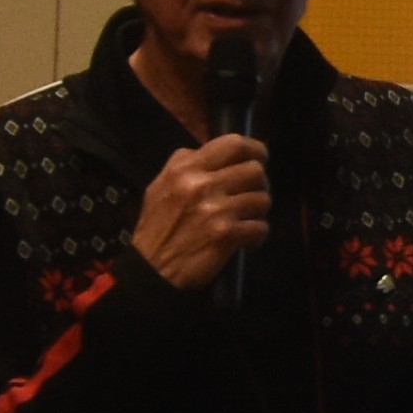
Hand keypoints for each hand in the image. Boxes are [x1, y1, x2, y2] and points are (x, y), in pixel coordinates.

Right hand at [131, 135, 270, 291]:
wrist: (151, 268)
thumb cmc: (157, 227)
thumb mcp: (159, 186)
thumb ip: (184, 164)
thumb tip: (209, 151)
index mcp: (185, 169)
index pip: (233, 143)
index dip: (254, 148)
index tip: (260, 157)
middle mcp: (202, 185)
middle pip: (255, 171)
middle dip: (259, 184)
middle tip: (251, 195)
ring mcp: (216, 209)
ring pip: (262, 199)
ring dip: (258, 212)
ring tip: (244, 220)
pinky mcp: (226, 234)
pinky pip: (261, 227)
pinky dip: (256, 236)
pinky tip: (244, 240)